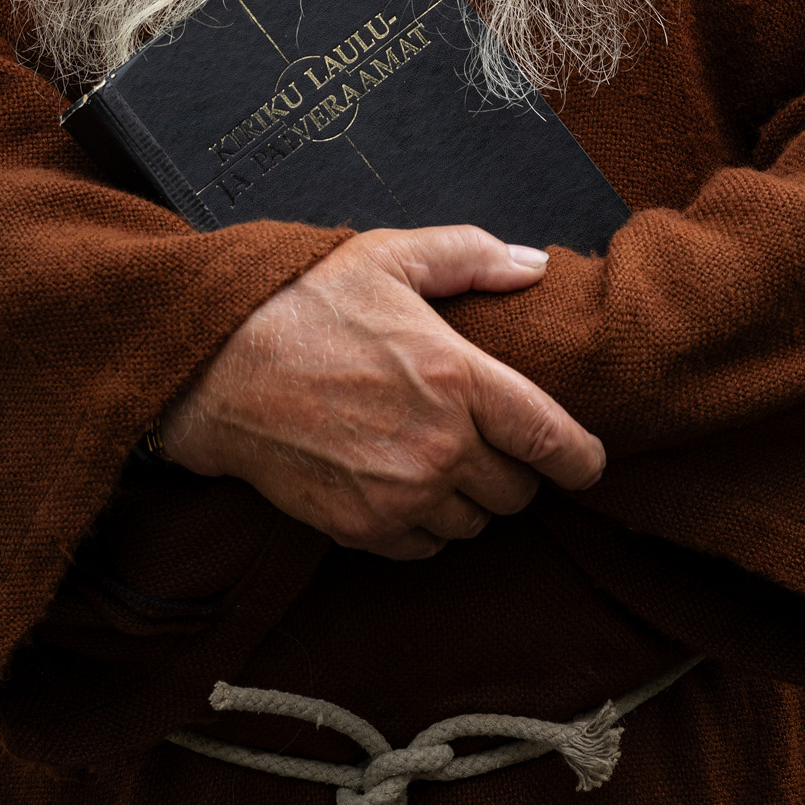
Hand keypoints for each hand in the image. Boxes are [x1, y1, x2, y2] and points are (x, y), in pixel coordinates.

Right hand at [160, 226, 605, 560]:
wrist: (217, 367)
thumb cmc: (303, 303)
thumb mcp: (389, 256)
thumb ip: (470, 257)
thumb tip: (535, 266)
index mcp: (459, 377)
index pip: (554, 439)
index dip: (583, 458)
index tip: (587, 462)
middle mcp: (440, 446)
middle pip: (519, 491)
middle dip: (513, 468)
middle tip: (485, 438)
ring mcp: (401, 495)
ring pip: (476, 525)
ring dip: (469, 499)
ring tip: (439, 458)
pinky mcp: (363, 529)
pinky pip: (426, 548)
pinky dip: (426, 525)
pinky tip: (404, 485)